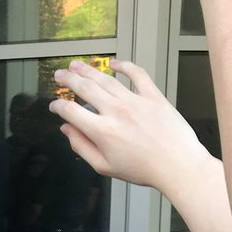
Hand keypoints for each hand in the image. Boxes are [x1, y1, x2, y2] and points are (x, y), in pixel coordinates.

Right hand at [49, 59, 210, 196]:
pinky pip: (137, 74)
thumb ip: (81, 146)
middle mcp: (116, 112)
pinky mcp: (153, 96)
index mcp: (102, 131)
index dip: (58, 106)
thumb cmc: (143, 169)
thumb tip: (67, 130)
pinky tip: (114, 63)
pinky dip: (125, 66)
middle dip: (68, 79)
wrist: (177, 165)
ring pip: (106, 78)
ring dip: (88, 69)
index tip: (55, 105)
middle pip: (85, 88)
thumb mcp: (104, 166)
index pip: (71, 111)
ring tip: (77, 65)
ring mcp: (135, 101)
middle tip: (59, 74)